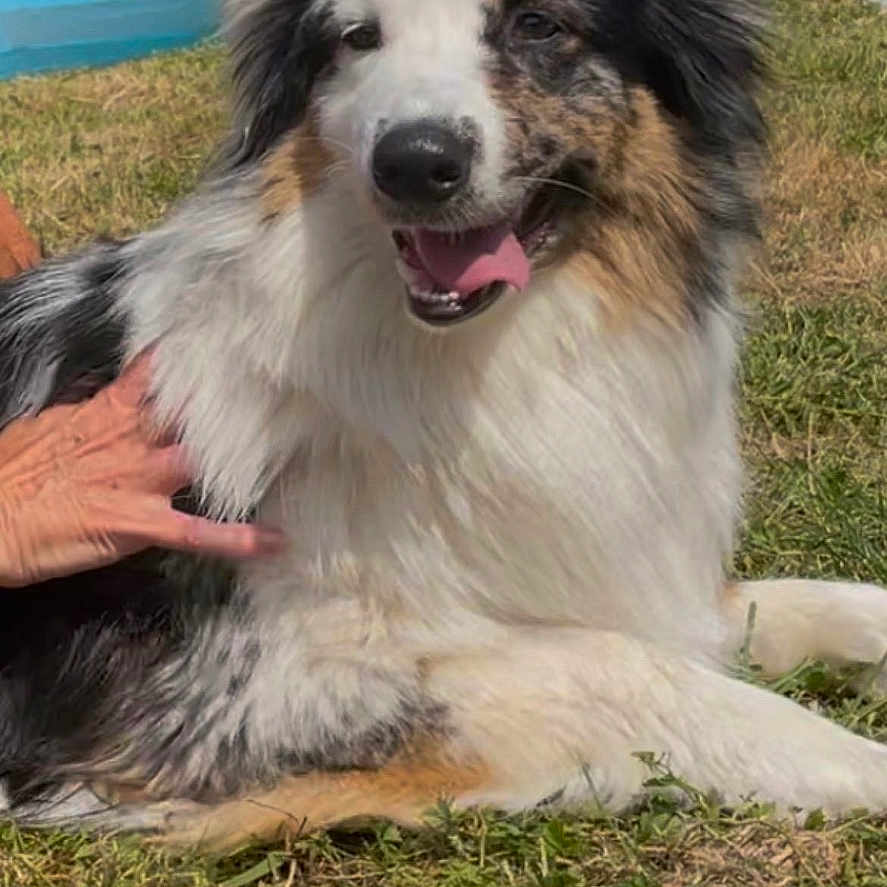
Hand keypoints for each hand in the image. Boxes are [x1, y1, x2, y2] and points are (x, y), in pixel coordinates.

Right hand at [0, 352, 284, 587]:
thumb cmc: (14, 473)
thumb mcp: (53, 426)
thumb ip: (95, 413)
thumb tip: (117, 402)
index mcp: (112, 413)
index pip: (158, 375)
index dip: (194, 360)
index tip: (230, 345)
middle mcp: (135, 440)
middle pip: (196, 416)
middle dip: (237, 409)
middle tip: (286, 397)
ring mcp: (141, 480)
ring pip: (205, 463)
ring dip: (248, 465)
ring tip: (297, 461)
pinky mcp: (140, 522)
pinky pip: (197, 532)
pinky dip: (237, 539)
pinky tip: (275, 542)